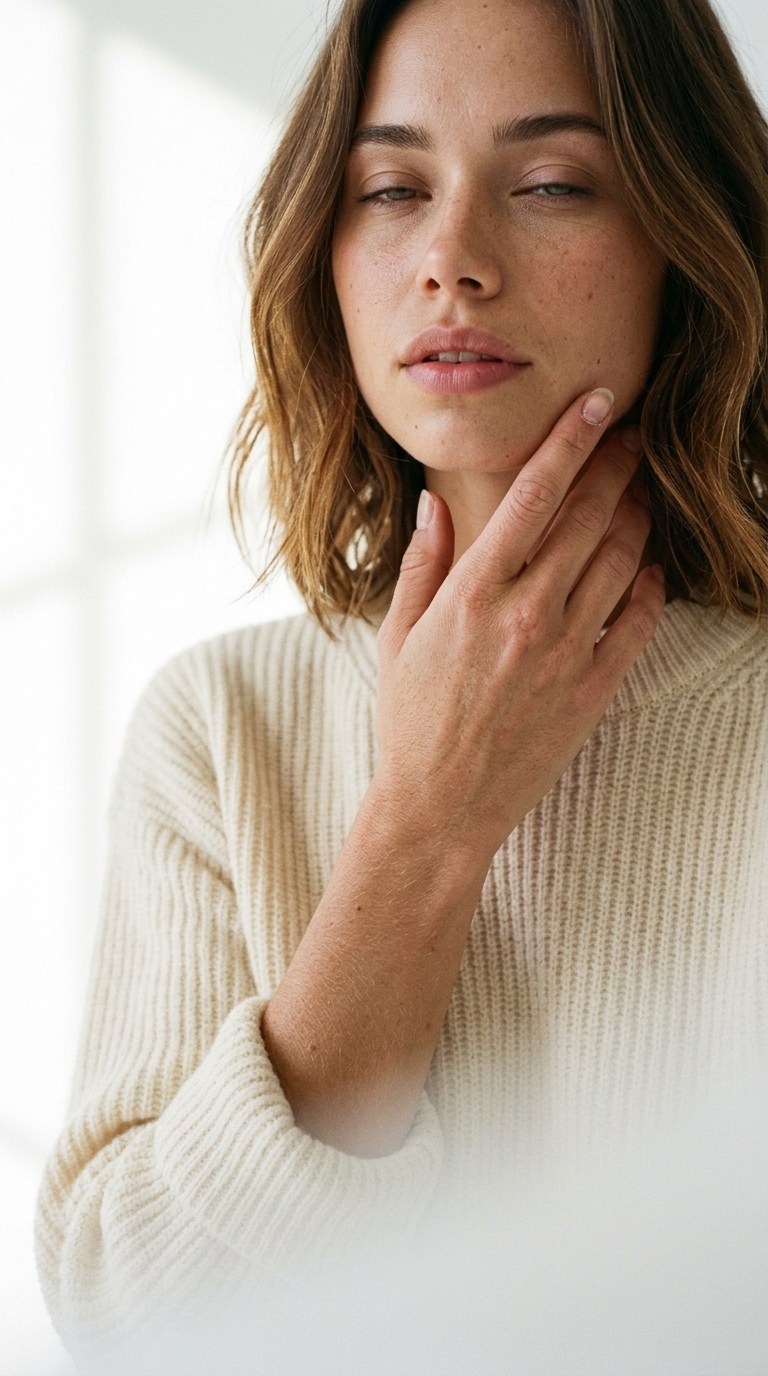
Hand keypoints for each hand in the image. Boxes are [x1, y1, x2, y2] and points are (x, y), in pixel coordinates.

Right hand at [375, 388, 665, 871]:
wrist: (441, 807)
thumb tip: (434, 502)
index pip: (534, 494)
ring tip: (639, 492)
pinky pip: (640, 619)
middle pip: (591, 515)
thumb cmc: (411, 721)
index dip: (571, 438)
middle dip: (618, 464)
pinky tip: (648, 566)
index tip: (595, 401)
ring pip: (623, 558)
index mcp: (474, 592)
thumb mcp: (399, 635)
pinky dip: (652, 583)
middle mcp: (527, 613)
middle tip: (631, 435)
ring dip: (638, 514)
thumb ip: (423, 563)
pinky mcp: (594, 688)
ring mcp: (568, 651)